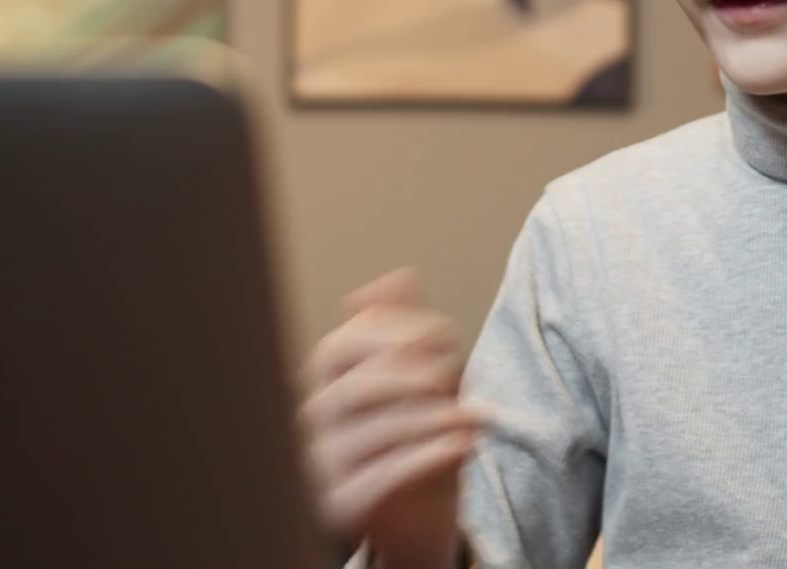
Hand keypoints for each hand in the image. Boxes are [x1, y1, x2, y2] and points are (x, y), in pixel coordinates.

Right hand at [302, 269, 486, 567]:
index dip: (394, 333)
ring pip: (374, 433)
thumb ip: (406, 324)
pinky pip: (382, 477)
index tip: (444, 335)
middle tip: (453, 380)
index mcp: (324, 377)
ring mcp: (322, 464)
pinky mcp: (341, 504)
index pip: (343, 344)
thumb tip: (400, 275)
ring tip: (473, 417)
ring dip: (432, 420)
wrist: (417, 510)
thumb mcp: (417, 373)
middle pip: (357, 387)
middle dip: (414, 377)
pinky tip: (463, 445)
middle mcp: (313, 419)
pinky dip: (427, 457)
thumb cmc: (414, 432)